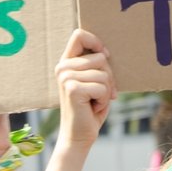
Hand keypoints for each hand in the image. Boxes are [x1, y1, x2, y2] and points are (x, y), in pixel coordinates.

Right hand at [56, 28, 116, 148]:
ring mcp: (66, 77)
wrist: (79, 135)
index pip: (79, 35)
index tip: (104, 55)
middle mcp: (63, 67)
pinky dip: (104, 99)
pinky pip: (102, 87)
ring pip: (104, 74)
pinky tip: (93, 107)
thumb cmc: (91, 106)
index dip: (96, 41)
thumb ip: (96, 64)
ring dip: (106, 91)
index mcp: (66, 62)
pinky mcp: (72, 89)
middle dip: (108, 76)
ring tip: (95, 101)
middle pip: (100, 57)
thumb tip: (106, 52)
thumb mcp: (94, 80)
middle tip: (100, 93)